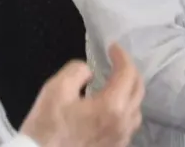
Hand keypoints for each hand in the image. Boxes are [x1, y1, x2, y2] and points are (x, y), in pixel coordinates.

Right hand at [20, 44, 144, 146]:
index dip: (122, 56)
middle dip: (129, 71)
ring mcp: (121, 139)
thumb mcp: (56, 89)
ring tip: (116, 83)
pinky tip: (112, 108)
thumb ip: (77, 71)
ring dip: (129, 92)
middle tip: (116, 61)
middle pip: (138, 90)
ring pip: (136, 110)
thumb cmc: (47, 127)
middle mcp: (123, 123)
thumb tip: (90, 72)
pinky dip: (125, 110)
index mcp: (112, 106)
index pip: (128, 73)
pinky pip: (128, 125)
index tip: (112, 47)